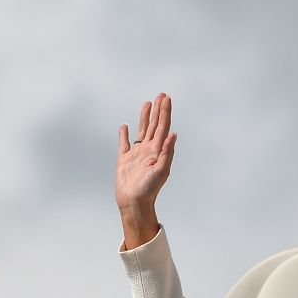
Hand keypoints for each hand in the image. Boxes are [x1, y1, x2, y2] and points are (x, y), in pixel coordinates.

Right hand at [116, 92, 177, 248]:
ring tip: (147, 103)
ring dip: (145, 117)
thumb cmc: (149, 189)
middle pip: (154, 125)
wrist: (134, 202)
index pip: (163, 127)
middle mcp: (148, 150)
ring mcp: (136, 154)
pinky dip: (124, 134)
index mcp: (158, 151)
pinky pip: (124, 144)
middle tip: (162, 95)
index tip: (167, 98)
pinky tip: (124, 126)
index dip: (165, 112)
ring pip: (141, 130)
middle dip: (158, 110)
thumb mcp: (161, 171)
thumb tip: (173, 134)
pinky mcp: (124, 160)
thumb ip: (167, 152)